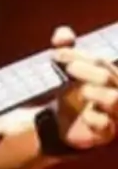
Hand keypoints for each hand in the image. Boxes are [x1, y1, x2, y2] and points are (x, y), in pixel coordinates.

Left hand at [51, 25, 117, 149]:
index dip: (77, 55)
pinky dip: (93, 119)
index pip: (99, 60)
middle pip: (106, 76)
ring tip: (81, 92)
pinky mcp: (106, 133)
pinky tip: (84, 116)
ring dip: (93, 93)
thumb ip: (64, 47)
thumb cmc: (68, 92)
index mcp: (108, 75)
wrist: (60, 123)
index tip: (55, 55)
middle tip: (66, 71)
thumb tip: (63, 35)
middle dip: (83, 70)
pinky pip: (106, 125)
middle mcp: (115, 92)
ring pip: (114, 99)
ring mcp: (113, 114)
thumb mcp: (64, 68)